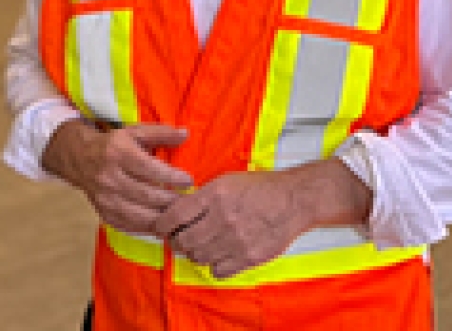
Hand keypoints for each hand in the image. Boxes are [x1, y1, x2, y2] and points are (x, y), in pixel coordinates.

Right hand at [43, 120, 192, 234]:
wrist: (81, 159)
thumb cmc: (114, 144)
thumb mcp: (135, 132)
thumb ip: (161, 133)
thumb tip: (186, 134)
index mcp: (118, 153)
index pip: (149, 169)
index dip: (171, 177)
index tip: (189, 180)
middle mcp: (110, 177)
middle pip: (146, 195)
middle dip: (171, 201)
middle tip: (190, 202)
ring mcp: (105, 199)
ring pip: (139, 216)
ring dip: (163, 218)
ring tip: (180, 216)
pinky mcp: (104, 214)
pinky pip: (130, 227)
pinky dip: (148, 228)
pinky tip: (163, 225)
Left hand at [153, 171, 302, 277]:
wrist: (293, 200)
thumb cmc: (258, 187)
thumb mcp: (226, 181)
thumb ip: (202, 196)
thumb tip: (177, 210)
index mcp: (215, 195)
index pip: (176, 214)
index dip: (162, 223)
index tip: (158, 227)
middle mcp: (223, 218)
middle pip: (184, 240)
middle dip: (177, 241)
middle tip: (179, 238)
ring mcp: (236, 240)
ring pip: (199, 257)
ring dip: (195, 253)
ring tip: (200, 245)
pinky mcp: (249, 258)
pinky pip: (218, 271)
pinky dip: (213, 266)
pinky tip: (218, 255)